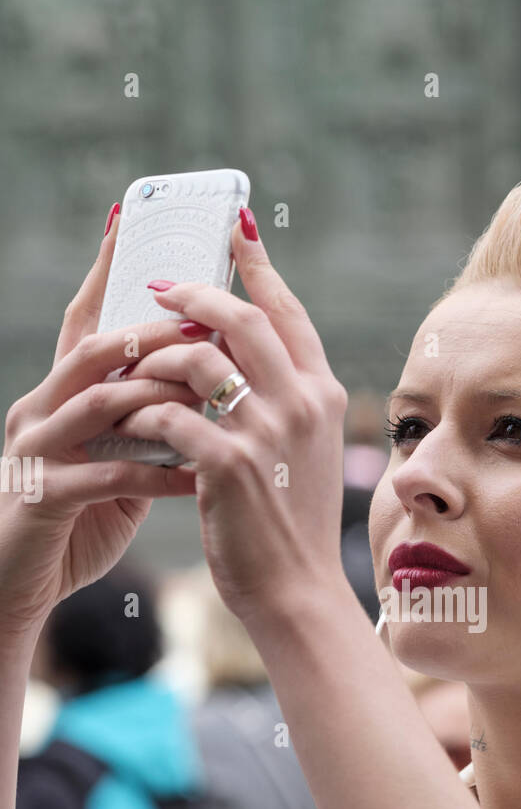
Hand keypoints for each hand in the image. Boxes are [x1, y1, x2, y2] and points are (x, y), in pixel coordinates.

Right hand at [0, 207, 199, 640]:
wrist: (15, 586)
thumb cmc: (74, 521)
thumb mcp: (109, 461)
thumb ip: (143, 424)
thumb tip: (200, 387)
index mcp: (57, 395)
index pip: (87, 320)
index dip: (109, 272)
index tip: (138, 222)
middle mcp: (40, 409)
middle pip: (98, 349)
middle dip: (156, 331)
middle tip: (209, 319)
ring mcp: (37, 451)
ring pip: (103, 403)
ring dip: (161, 394)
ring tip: (212, 390)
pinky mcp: (44, 497)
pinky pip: (110, 475)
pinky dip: (160, 474)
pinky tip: (201, 475)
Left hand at [110, 211, 350, 630]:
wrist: (298, 591)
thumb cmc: (295, 527)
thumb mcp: (309, 454)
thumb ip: (289, 403)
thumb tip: (248, 360)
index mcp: (324, 395)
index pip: (289, 313)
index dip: (259, 268)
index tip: (235, 231)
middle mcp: (303, 403)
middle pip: (242, 318)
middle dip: (195, 293)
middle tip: (158, 286)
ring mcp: (267, 432)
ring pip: (198, 358)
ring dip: (157, 356)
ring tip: (134, 367)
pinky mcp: (230, 464)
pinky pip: (171, 415)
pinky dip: (144, 413)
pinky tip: (130, 420)